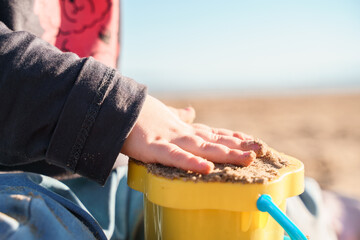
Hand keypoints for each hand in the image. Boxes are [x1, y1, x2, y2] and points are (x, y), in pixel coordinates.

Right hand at [121, 95, 261, 173]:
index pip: (213, 132)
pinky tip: (207, 168)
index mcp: (183, 128)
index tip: (250, 140)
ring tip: (247, 157)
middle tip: (261, 150)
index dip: (232, 137)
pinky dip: (191, 162)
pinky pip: (174, 157)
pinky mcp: (153, 148)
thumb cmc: (139, 112)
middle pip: (214, 140)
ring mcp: (169, 139)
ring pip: (202, 147)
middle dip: (238, 146)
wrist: (116, 106)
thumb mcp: (163, 113)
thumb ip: (177, 115)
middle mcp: (182, 133)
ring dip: (225, 153)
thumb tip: (189, 110)